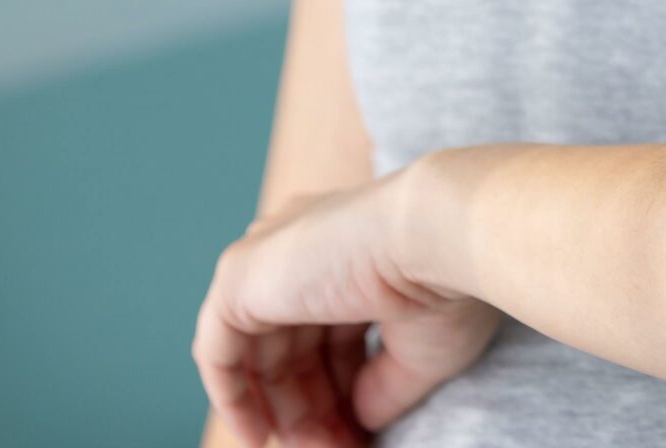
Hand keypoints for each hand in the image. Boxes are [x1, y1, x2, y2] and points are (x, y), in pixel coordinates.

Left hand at [192, 163, 503, 445]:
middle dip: (314, 407)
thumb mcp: (420, 349)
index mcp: (350, 248)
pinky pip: (218, 349)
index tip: (360, 434)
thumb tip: (359, 420)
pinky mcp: (240, 277)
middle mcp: (304, 245)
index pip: (331, 332)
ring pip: (259, 353)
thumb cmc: (447, 283)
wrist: (439, 237)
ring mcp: (268, 257)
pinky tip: (256, 435)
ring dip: (284, 412)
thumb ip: (382, 385)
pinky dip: (233, 396)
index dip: (344, 390)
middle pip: (295, 347)